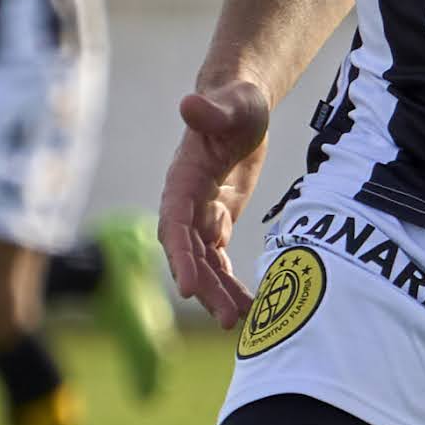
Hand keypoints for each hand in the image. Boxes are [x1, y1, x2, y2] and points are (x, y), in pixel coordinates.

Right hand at [161, 74, 275, 322]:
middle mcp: (185, 202)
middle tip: (227, 319)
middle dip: (205, 287)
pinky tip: (249, 308)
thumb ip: (212, 109)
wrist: (242, 105)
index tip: (188, 288)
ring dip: (218, 293)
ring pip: (204, 263)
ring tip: (240, 322)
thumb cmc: (236, 102)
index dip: (181, 256)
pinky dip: (230, 283)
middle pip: (189, 253)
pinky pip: (219, 260)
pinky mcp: (216, 221)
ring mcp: (200, 214)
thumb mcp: (232, 104)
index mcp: (182, 179)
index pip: (175, 224)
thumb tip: (188, 102)